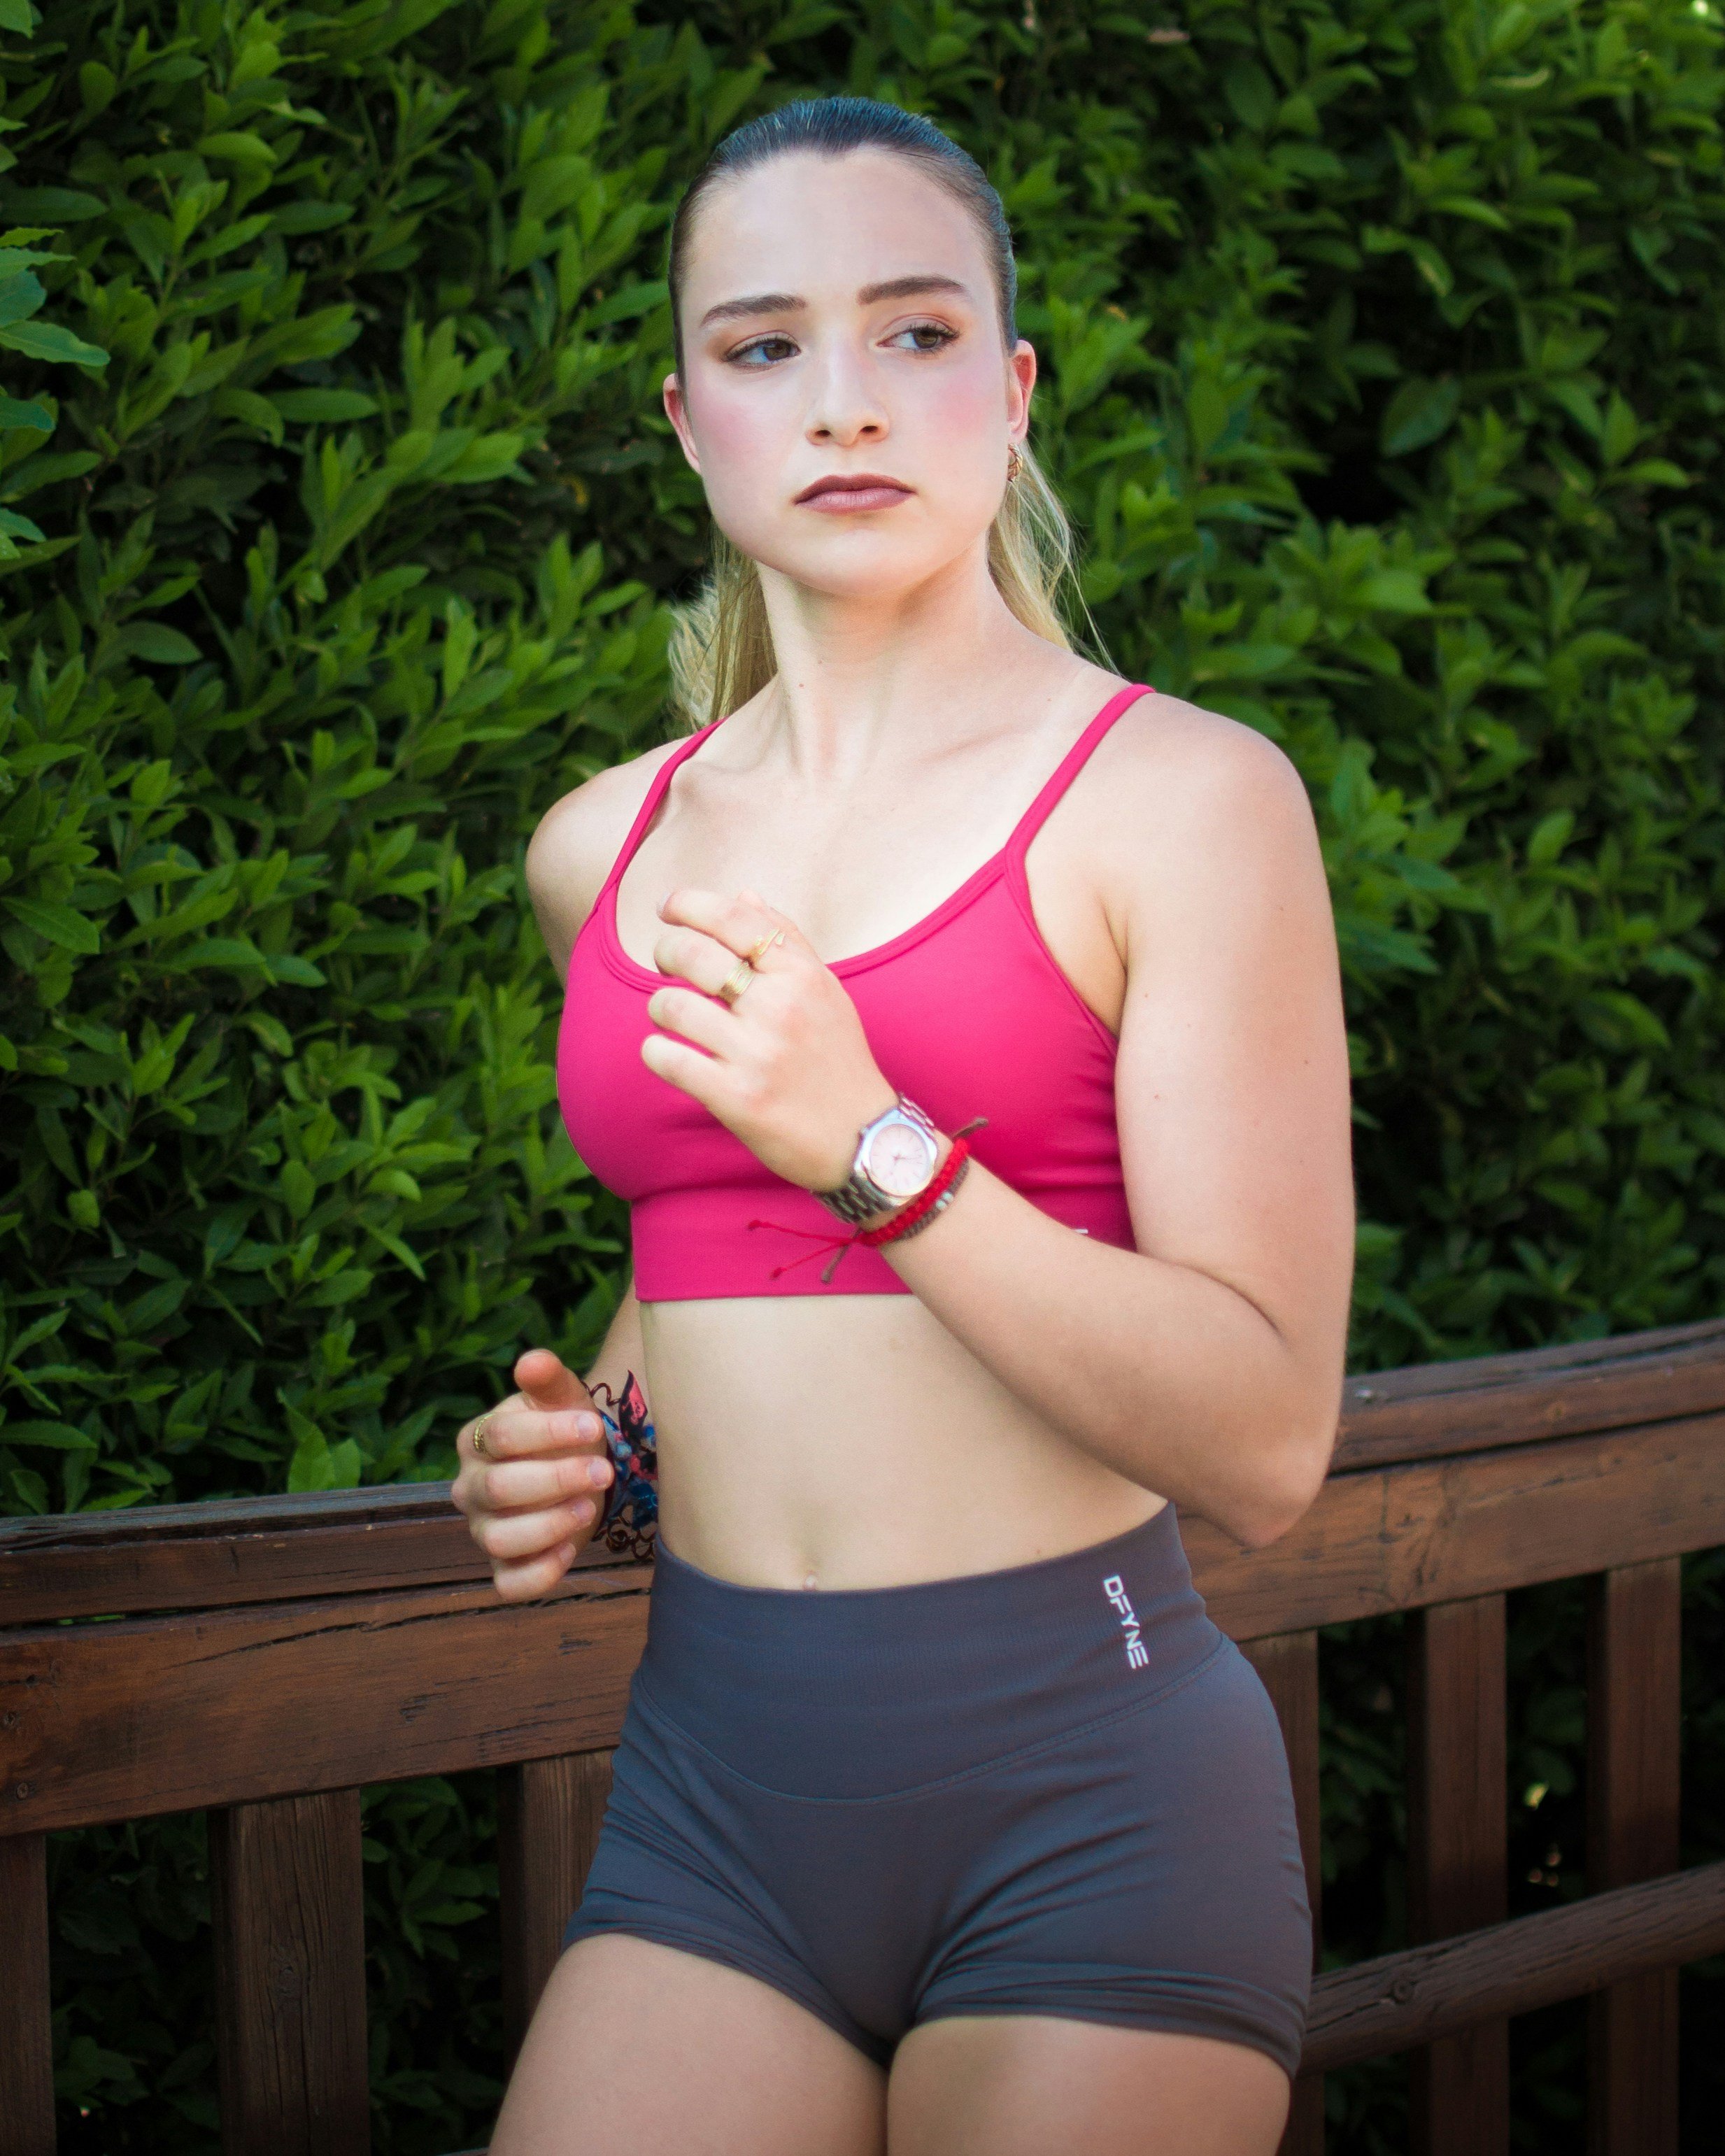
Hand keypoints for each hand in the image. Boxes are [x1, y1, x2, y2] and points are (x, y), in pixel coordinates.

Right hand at [450, 1349, 616, 1603]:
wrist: (579, 1467)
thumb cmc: (565, 1429)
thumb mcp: (562, 1398)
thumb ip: (548, 1379)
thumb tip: (532, 1360)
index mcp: (476, 1440)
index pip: (500, 1436)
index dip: (548, 1432)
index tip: (592, 1425)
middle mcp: (471, 1488)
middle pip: (499, 1489)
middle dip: (556, 1479)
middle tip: (604, 1470)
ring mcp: (484, 1530)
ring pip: (500, 1539)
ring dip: (550, 1525)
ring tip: (589, 1507)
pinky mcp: (505, 1567)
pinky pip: (509, 1584)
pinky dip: (540, 1573)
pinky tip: (571, 1549)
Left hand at [641, 887, 896, 1189]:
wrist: (863, 1141)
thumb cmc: (839, 1062)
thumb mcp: (827, 992)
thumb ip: (787, 941)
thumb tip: (743, 893)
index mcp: (803, 975)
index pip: (733, 917)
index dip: (688, 904)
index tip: (668, 908)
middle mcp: (781, 1008)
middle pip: (692, 953)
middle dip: (665, 951)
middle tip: (665, 963)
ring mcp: (757, 1054)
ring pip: (671, 1005)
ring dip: (659, 1005)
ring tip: (670, 1015)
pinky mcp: (736, 1098)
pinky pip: (667, 1058)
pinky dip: (656, 1051)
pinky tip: (667, 1052)